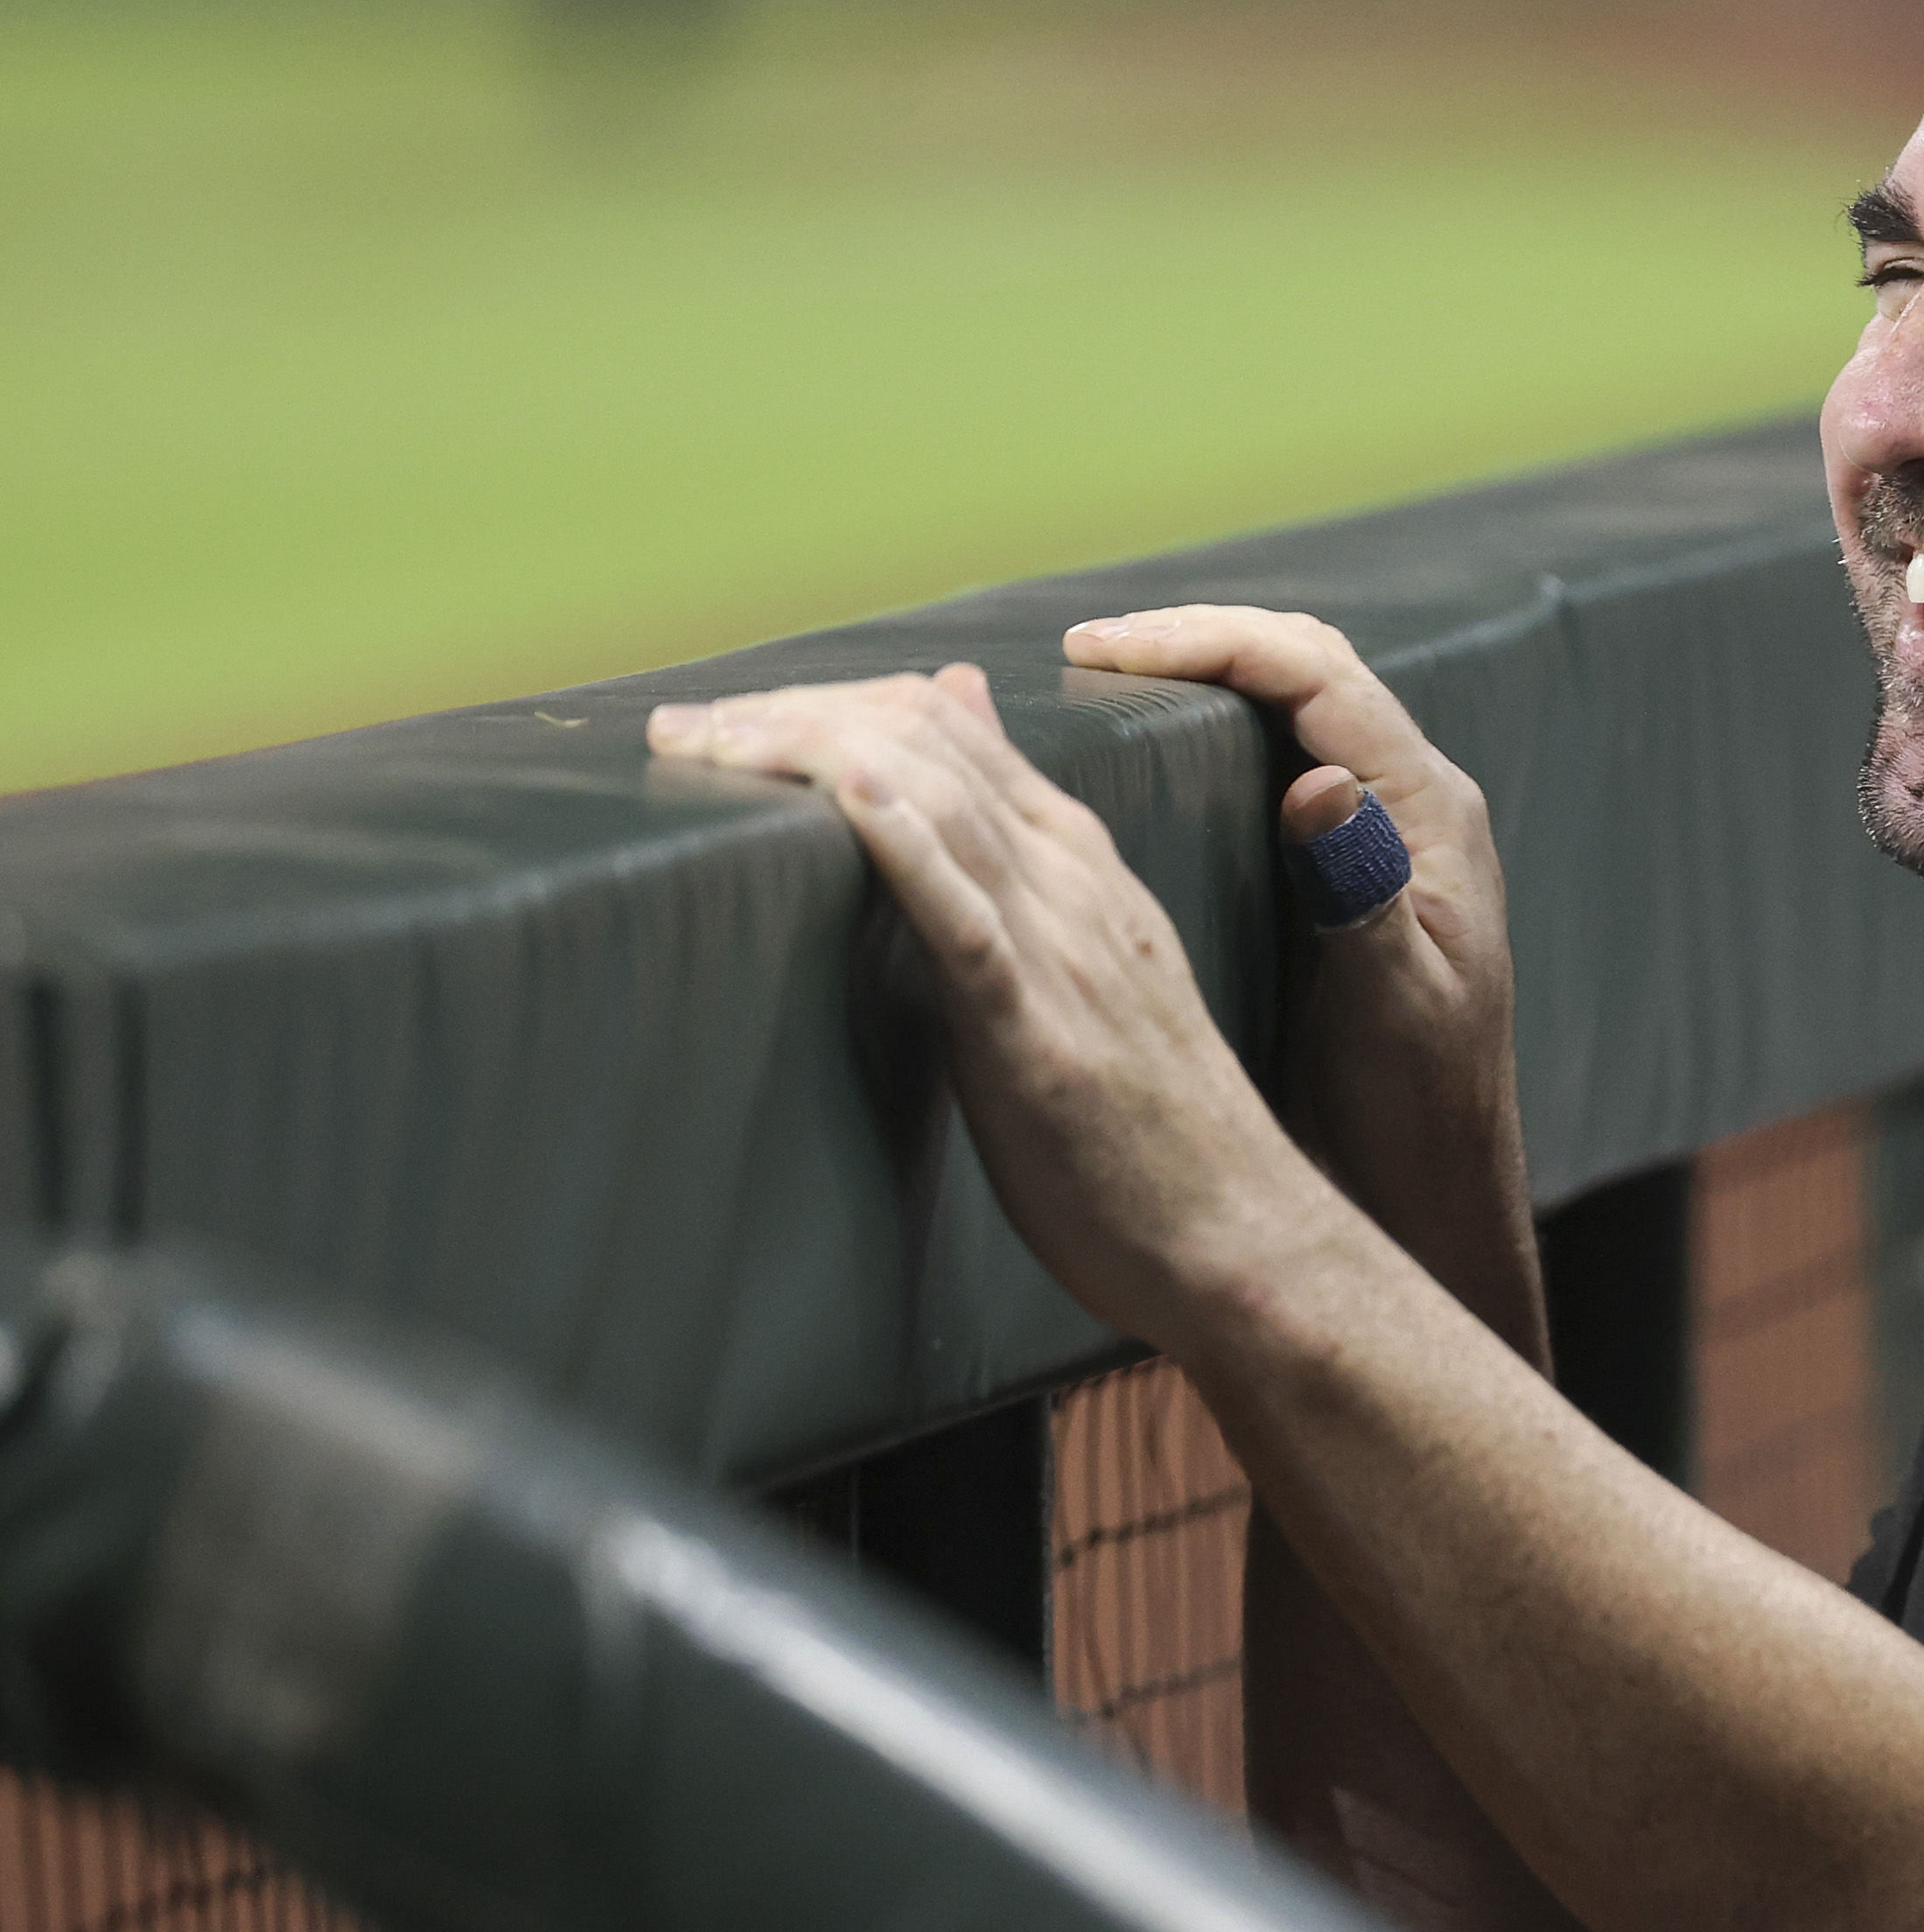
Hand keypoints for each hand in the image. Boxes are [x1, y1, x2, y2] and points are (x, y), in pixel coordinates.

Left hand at [643, 664, 1333, 1350]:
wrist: (1238, 1232)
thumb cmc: (1153, 1122)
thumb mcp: (1089, 965)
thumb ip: (1025, 870)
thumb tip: (959, 766)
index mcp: (1082, 866)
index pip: (951, 727)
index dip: (831, 699)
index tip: (724, 717)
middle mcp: (1076, 884)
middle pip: (929, 742)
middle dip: (793, 715)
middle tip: (677, 728)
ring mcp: (1063, 952)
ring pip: (942, 805)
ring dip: (817, 756)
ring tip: (710, 743)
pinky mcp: (1040, 1033)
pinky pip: (970, 921)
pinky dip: (909, 848)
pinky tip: (853, 798)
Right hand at [1058, 607, 1542, 1359]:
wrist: (1436, 1184)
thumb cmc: (1419, 1112)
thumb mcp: (1391, 1012)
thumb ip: (1365, 899)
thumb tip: (1320, 783)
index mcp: (1433, 814)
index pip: (1320, 675)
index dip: (1211, 642)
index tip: (1103, 648)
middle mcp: (1415, 800)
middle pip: (1306, 662)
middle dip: (1198, 636)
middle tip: (1082, 645)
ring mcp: (1385, 826)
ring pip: (1293, 701)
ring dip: (1203, 670)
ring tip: (1097, 671)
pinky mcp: (1352, 860)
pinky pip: (1284, 751)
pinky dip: (1214, 723)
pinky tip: (1146, 739)